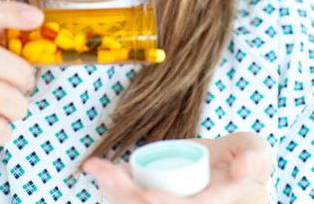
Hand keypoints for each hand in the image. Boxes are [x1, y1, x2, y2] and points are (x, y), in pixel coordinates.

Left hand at [83, 132, 272, 203]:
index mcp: (212, 203)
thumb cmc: (246, 159)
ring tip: (94, 168)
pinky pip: (132, 193)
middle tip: (102, 173)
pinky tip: (98, 168)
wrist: (232, 166)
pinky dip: (114, 184)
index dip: (170, 203)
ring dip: (113, 189)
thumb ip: (254, 159)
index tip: (148, 194)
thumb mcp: (257, 152)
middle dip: (126, 194)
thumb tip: (243, 172)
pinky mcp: (159, 193)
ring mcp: (173, 201)